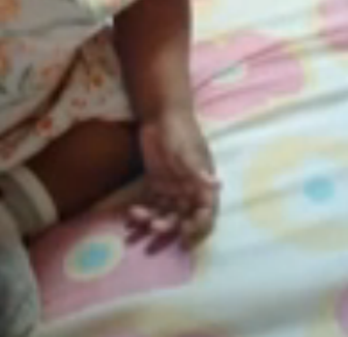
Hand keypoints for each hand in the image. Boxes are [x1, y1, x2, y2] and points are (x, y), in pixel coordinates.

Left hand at [129, 106, 219, 248]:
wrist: (161, 115)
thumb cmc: (180, 131)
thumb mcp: (188, 150)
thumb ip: (197, 170)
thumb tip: (216, 185)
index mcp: (202, 184)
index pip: (205, 211)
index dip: (198, 224)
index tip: (185, 232)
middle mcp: (188, 191)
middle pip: (182, 216)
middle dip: (170, 225)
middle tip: (155, 227)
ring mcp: (171, 188)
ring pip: (164, 212)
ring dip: (153, 219)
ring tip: (138, 217)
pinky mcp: (155, 184)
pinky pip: (150, 202)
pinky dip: (141, 210)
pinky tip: (130, 214)